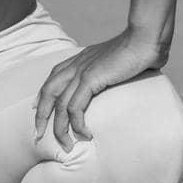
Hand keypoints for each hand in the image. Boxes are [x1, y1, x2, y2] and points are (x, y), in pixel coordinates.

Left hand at [34, 28, 167, 149]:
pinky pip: (75, 107)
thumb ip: (111, 72)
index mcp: (79, 60)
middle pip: (48, 92)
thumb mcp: (117, 62)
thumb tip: (119, 82)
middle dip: (41, 116)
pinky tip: (85, 134)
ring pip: (60, 104)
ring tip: (66, 145)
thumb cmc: (139, 50)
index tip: (37, 111)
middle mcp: (75, 65)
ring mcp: (81, 71)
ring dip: (60, 128)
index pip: (52, 79)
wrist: (145, 38)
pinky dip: (77, 123)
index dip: (43, 96)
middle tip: (39, 135)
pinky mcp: (90, 79)